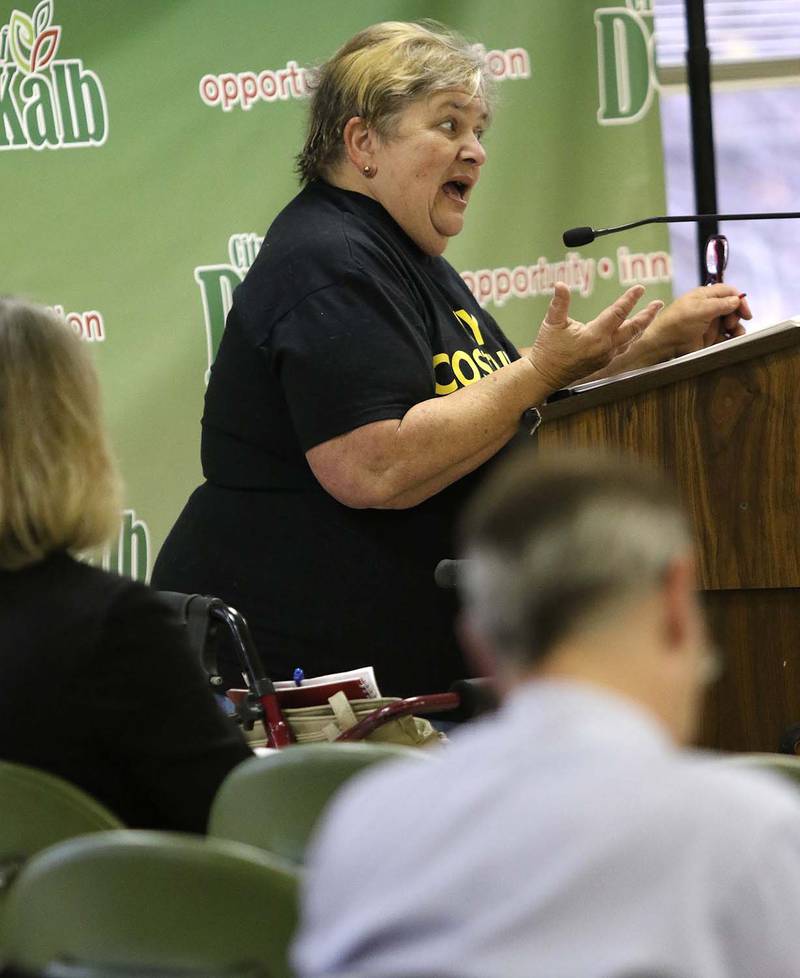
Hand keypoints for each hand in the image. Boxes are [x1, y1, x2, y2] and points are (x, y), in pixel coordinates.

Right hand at [528, 283, 662, 390]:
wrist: (544, 375)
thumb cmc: (547, 350)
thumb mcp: (551, 323)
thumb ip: (559, 303)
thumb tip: (560, 284)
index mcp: (594, 336)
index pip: (618, 313)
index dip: (630, 299)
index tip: (640, 288)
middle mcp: (604, 348)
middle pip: (633, 329)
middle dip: (647, 315)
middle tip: (658, 303)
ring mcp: (605, 357)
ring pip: (630, 340)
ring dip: (642, 327)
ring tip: (650, 315)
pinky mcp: (603, 362)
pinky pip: (623, 348)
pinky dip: (631, 338)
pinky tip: (634, 332)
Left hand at [649, 285, 751, 358]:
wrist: (664, 344)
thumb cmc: (678, 322)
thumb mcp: (701, 309)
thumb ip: (721, 304)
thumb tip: (737, 300)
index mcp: (704, 296)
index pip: (728, 292)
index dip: (739, 299)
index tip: (745, 312)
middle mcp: (708, 308)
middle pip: (731, 307)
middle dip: (737, 315)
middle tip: (731, 324)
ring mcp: (708, 323)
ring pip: (730, 322)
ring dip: (736, 327)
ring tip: (736, 334)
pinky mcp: (708, 338)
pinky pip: (725, 336)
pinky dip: (731, 338)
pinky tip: (732, 341)